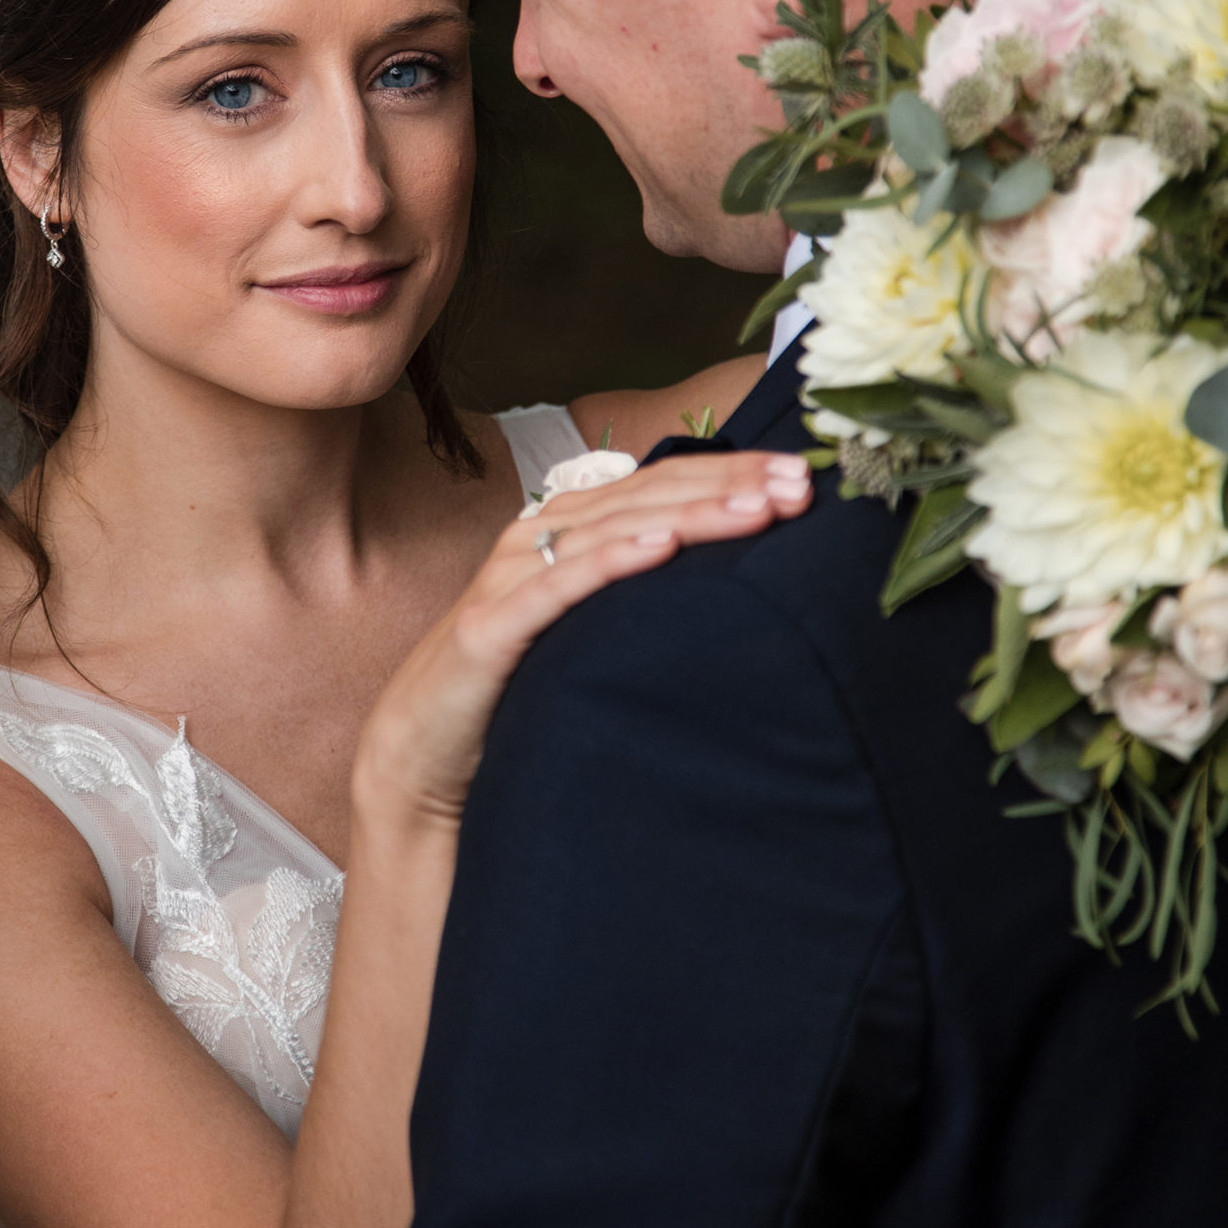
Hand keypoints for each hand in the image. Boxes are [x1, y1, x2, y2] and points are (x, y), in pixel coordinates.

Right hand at [357, 447, 812, 826]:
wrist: (425, 753)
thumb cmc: (517, 688)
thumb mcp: (590, 629)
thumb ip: (640, 591)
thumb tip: (733, 575)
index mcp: (567, 529)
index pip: (663, 483)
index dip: (732, 473)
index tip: (803, 474)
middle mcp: (539, 537)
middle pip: (648, 496)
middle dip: (729, 486)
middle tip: (801, 483)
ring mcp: (511, 576)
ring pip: (613, 529)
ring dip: (690, 514)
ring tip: (755, 509)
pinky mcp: (492, 626)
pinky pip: (559, 587)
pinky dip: (612, 561)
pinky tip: (660, 548)